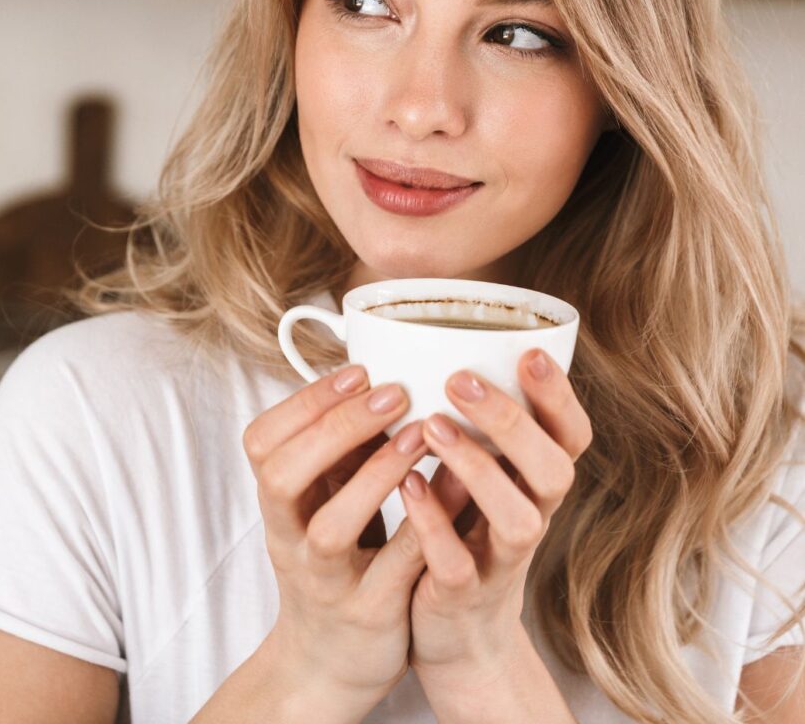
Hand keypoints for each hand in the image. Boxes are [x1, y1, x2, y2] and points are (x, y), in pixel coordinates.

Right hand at [241, 363, 430, 705]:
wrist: (329, 661)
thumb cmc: (334, 561)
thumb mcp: (323, 501)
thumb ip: (341, 451)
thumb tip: (379, 378)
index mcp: (278, 504)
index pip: (262, 443)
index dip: (304, 402)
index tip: (358, 371)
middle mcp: (289, 540)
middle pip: (283, 477)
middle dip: (336, 427)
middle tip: (392, 393)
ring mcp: (326, 581)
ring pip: (330, 528)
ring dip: (375, 475)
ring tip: (420, 434)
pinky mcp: (369, 614)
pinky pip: (393, 569)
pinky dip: (421, 526)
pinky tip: (454, 488)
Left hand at [399, 348, 591, 677]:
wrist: (458, 634)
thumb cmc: (467, 531)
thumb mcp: (483, 476)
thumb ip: (477, 427)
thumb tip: (441, 345)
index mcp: (537, 481)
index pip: (572, 434)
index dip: (559, 396)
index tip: (529, 353)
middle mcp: (533, 516)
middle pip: (554, 470)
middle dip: (512, 422)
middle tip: (461, 379)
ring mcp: (502, 561)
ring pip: (518, 519)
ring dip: (477, 469)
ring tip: (431, 426)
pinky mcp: (465, 595)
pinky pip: (458, 563)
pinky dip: (434, 523)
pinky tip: (408, 485)